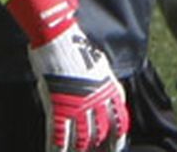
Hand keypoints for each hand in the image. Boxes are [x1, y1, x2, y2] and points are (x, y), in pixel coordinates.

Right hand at [9, 0, 128, 150]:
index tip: (114, 149)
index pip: (119, 122)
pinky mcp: (58, 105)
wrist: (58, 36)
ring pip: (81, 138)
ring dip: (77, 150)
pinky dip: (56, 147)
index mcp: (109, 90)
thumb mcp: (101, 66)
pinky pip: (58, 134)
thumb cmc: (76, 47)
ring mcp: (77, 104)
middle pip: (100, 134)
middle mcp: (96, 100)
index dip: (117, 139)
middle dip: (97, 148)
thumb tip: (116, 97)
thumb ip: (109, 85)